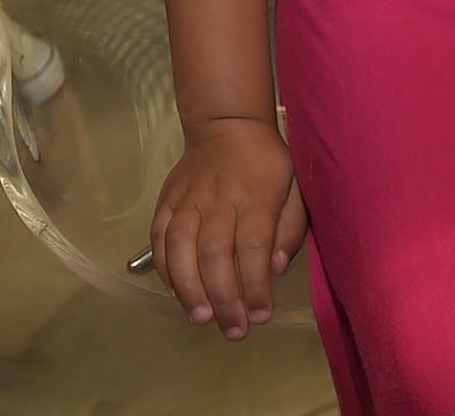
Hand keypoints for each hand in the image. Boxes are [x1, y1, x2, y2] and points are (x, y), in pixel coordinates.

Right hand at [152, 116, 304, 340]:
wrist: (227, 124)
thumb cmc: (267, 163)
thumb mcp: (296, 186)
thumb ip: (290, 228)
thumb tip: (276, 269)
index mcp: (254, 195)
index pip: (253, 245)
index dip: (255, 284)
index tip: (261, 315)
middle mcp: (218, 198)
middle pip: (214, 252)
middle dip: (222, 297)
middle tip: (233, 330)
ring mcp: (187, 199)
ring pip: (179, 247)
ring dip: (188, 288)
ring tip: (200, 319)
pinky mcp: (166, 201)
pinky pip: (159, 238)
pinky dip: (165, 269)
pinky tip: (178, 293)